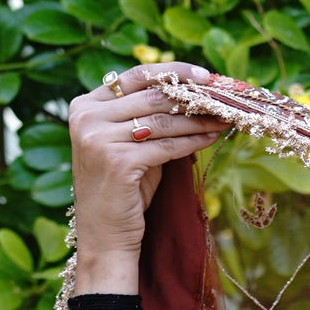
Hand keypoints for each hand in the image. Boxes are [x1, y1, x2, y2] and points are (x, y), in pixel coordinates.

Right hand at [69, 61, 227, 280]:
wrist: (105, 237)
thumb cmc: (123, 193)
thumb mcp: (130, 147)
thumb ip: (147, 119)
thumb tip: (192, 96)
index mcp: (85, 105)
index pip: (135, 77)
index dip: (172, 72)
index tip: (204, 74)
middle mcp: (86, 117)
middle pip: (152, 96)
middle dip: (192, 96)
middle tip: (224, 96)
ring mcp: (99, 138)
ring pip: (162, 120)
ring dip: (199, 118)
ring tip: (225, 117)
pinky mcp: (118, 161)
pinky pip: (167, 145)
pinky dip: (193, 141)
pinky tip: (212, 137)